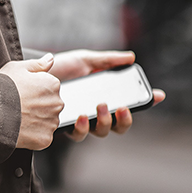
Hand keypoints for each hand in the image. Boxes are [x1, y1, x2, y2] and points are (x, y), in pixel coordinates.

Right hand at [0, 53, 63, 149]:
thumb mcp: (17, 68)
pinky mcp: (46, 139)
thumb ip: (38, 64)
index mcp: (53, 84)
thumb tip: (51, 58)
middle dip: (38, 107)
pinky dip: (33, 136)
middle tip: (20, 107)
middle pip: (50, 106)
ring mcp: (52, 122)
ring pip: (47, 122)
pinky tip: (20, 130)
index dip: (34, 91)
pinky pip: (42, 137)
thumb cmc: (3, 88)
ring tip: (19, 119)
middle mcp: (58, 103)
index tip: (22, 93)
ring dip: (37, 122)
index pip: (49, 88)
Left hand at [48, 48, 164, 142]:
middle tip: (120, 107)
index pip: (129, 104)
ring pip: (101, 132)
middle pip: (119, 126)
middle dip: (124, 119)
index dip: (146, 102)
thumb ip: (108, 60)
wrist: (33, 76)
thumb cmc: (59, 68)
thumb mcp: (85, 59)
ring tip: (100, 107)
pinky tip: (79, 115)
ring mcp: (81, 122)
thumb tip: (131, 58)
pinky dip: (82, 127)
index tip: (158, 95)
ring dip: (105, 122)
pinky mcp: (65, 128)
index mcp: (104, 98)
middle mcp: (95, 114)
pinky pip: (78, 135)